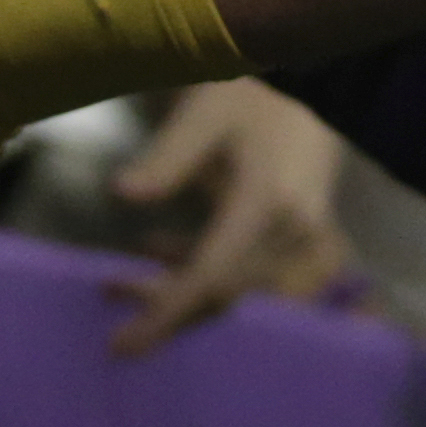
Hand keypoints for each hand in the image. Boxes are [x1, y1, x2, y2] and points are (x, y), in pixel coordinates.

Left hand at [104, 78, 346, 354]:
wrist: (317, 80)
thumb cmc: (256, 90)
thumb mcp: (206, 111)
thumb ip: (168, 155)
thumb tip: (121, 195)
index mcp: (266, 202)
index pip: (211, 277)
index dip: (165, 313)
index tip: (122, 345)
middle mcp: (291, 232)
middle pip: (222, 293)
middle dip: (163, 303)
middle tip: (108, 291)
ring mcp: (302, 239)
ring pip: (233, 287)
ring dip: (178, 287)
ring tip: (118, 276)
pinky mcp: (300, 236)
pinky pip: (249, 273)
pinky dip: (202, 270)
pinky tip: (158, 250)